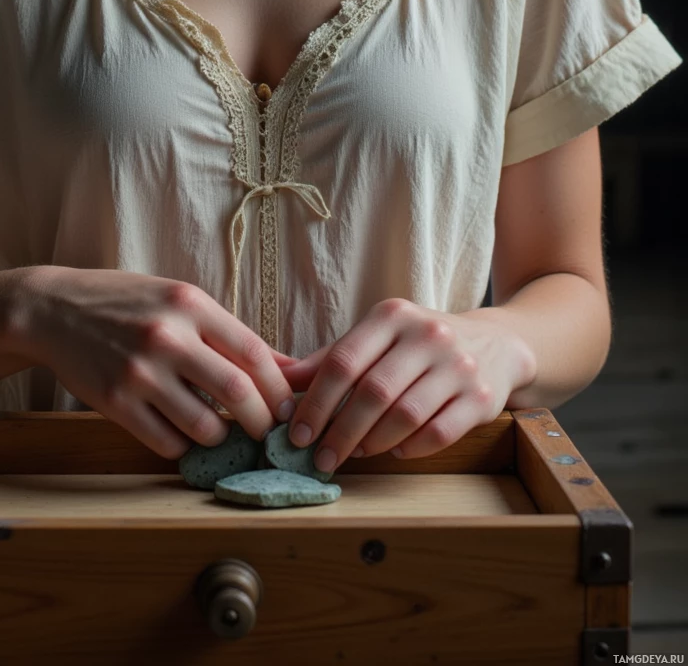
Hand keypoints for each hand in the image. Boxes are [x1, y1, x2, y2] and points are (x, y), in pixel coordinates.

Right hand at [17, 266, 296, 459]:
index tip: (287, 407)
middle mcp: (167, 336)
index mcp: (189, 304)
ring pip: (204, 427)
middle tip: (265, 432)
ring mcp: (139, 372)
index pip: (253, 353)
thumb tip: (288, 369)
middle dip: (261, 422)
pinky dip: (182, 445)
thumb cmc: (126, 303)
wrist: (54, 309)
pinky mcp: (115, 402)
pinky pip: (166, 442)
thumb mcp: (179, 300)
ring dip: (219, 437)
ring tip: (217, 429)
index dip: (279, 388)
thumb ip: (228, 334)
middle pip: (237, 393)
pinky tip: (179, 432)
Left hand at [270, 298, 535, 471]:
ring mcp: (458, 365)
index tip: (297, 434)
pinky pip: (438, 433)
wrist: (495, 344)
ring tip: (355, 453)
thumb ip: (329, 359)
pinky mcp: (481, 397)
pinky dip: (410, 449)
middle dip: (340, 431)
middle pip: (372, 392)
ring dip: (372, 442)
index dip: (316, 402)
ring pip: (404, 415)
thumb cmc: (418, 345)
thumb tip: (278, 378)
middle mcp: (426, 335)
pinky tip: (394, 452)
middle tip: (320, 458)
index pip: (343, 361)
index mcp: (392, 315)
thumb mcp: (377, 337)